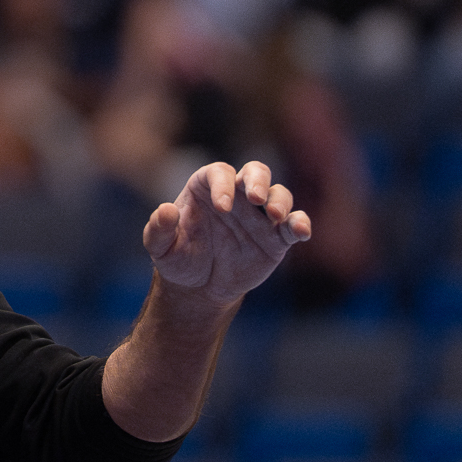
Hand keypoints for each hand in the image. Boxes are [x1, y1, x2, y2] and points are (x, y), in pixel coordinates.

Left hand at [142, 160, 309, 307]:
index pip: (219, 173)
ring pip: (278, 195)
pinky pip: (294, 225)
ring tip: (277, 217)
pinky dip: (300, 224)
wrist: (198, 288)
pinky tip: (302, 231)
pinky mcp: (277, 238)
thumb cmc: (179, 259)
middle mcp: (237, 195)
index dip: (222, 185)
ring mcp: (259, 215)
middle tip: (255, 197)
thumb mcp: (161, 247)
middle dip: (258, 180)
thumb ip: (159, 229)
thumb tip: (166, 210)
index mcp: (207, 187)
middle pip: (255, 172)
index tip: (221, 208)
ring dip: (280, 202)